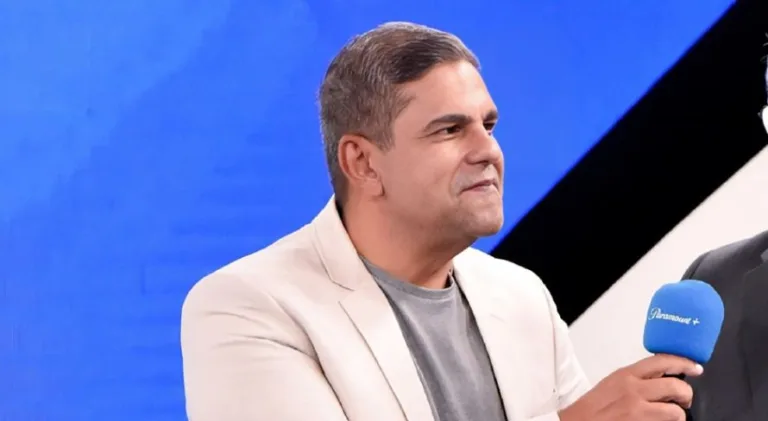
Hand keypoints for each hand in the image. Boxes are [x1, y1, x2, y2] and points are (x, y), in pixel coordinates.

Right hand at [558, 354, 703, 420]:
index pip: (662, 361)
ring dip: (677, 416)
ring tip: (670, 417)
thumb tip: (660, 379)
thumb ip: (634, 380)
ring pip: (676, 412)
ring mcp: (638, 411)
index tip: (695, 367)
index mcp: (626, 375)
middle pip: (676, 386)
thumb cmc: (591, 408)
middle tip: (684, 400)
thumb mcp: (612, 384)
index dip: (684, 362)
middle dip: (686, 395)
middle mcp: (633, 390)